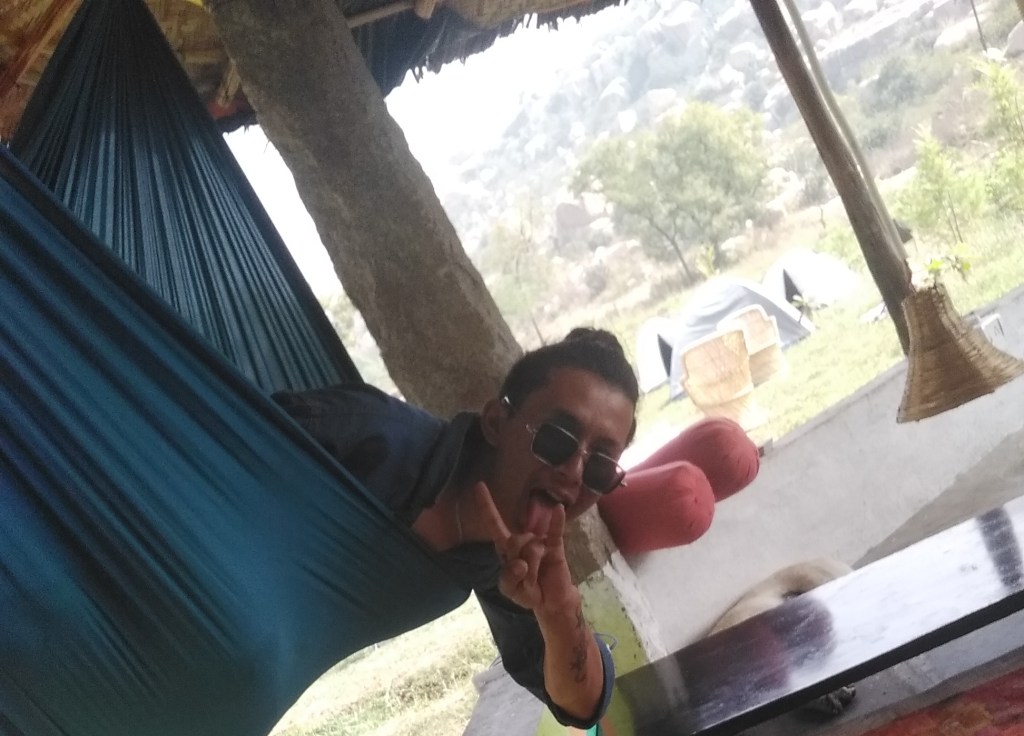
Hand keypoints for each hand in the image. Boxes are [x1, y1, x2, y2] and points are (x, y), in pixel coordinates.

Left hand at [472, 482, 576, 614]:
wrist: (551, 602)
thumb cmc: (528, 592)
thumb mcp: (510, 590)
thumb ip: (509, 578)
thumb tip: (521, 563)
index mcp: (506, 548)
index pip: (494, 524)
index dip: (486, 506)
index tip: (479, 485)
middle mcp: (521, 540)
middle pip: (514, 542)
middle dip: (519, 567)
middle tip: (525, 581)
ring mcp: (539, 541)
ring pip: (531, 549)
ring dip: (532, 572)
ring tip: (537, 580)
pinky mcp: (555, 546)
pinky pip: (555, 532)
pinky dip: (557, 521)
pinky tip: (558, 509)